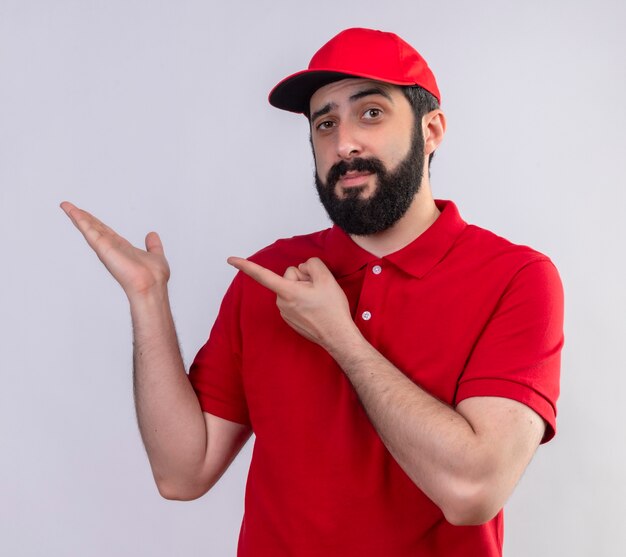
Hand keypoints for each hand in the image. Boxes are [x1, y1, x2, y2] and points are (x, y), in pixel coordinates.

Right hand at [60, 201, 169, 299]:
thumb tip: (152, 235)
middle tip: (70, 207)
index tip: (87, 215)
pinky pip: (90, 231)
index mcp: (123, 248)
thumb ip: (153, 246)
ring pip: (90, 228)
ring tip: (67, 206)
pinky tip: (73, 212)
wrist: (151, 284)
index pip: (106, 232)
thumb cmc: (154, 277)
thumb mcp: (156, 255)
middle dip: (83, 217)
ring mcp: (106, 248)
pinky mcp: (103, 248)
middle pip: (95, 228)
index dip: (96, 223)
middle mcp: (112, 247)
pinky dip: (81, 221)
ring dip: (78, 217)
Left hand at [227, 256, 357, 349]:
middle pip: (288, 276)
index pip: (262, 275)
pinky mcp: (290, 319)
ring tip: (318, 301)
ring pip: (291, 289)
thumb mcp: (327, 278)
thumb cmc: (332, 309)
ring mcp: (285, 312)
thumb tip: (303, 268)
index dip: (246, 265)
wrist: (338, 336)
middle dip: (302, 278)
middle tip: (318, 289)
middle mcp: (281, 302)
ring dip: (303, 290)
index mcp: (287, 291)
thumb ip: (312, 264)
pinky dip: (303, 300)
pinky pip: (293, 300)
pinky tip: (316, 308)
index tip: (230, 260)